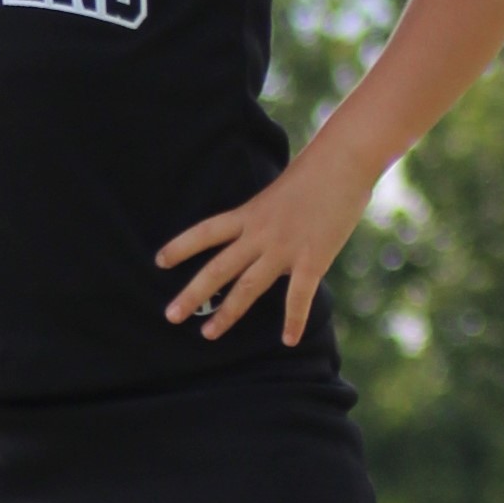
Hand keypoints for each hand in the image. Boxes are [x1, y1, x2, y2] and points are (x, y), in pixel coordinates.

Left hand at [155, 138, 372, 346]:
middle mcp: (259, 234)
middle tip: (171, 316)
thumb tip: (264, 232)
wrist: (343, 161)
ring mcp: (284, 249)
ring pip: (247, 288)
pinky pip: (298, 298)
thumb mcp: (278, 191)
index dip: (181, 247)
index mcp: (249, 213)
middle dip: (192, 294)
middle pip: (217, 269)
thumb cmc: (316, 170)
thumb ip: (267, 216)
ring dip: (227, 314)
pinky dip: (294, 322)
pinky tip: (289, 341)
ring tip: (208, 334)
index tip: (159, 262)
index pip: (205, 232)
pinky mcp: (312, 260)